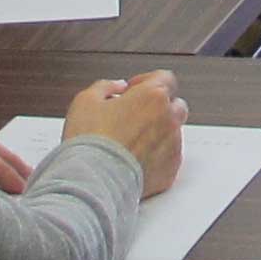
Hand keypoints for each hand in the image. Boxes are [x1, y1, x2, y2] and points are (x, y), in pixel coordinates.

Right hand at [61, 69, 186, 190]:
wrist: (94, 181)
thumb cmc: (90, 142)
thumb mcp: (86, 101)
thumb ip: (105, 86)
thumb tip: (117, 87)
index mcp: (152, 96)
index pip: (164, 78)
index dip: (147, 82)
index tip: (134, 90)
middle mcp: (168, 118)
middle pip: (174, 104)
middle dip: (157, 107)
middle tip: (135, 116)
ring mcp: (173, 144)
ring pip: (173, 132)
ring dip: (157, 132)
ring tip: (130, 142)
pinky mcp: (171, 169)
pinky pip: (170, 156)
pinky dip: (157, 156)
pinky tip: (134, 159)